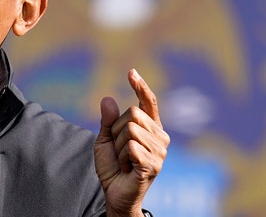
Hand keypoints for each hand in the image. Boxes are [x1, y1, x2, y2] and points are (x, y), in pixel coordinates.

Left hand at [93, 69, 169, 216]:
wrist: (114, 193)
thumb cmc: (113, 167)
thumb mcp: (105, 140)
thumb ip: (108, 121)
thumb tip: (107, 99)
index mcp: (149, 128)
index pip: (148, 102)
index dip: (140, 86)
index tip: (131, 71)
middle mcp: (159, 137)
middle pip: (132, 114)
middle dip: (116, 131)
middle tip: (119, 150)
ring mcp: (159, 151)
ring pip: (130, 130)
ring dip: (118, 146)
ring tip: (124, 160)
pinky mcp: (154, 164)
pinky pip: (131, 146)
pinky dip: (122, 156)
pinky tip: (127, 168)